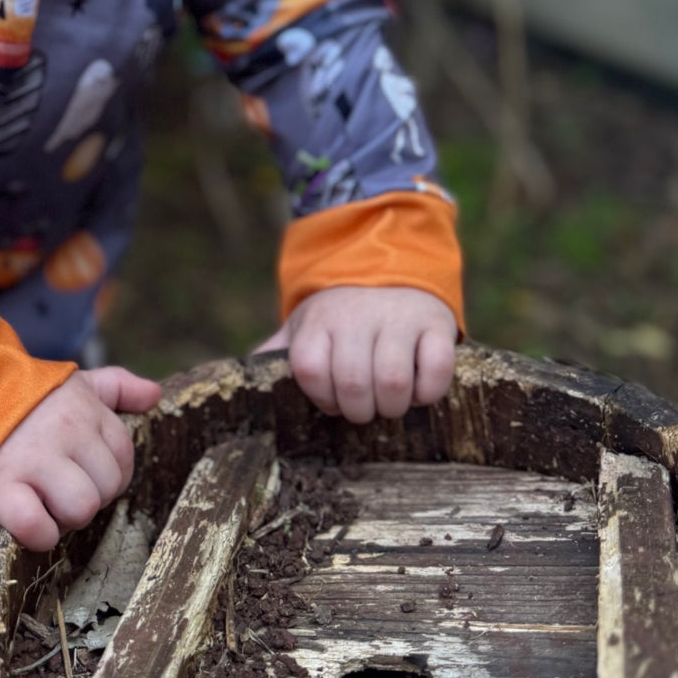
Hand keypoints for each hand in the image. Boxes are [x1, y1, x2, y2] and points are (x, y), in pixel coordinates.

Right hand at [0, 367, 160, 550]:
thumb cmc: (17, 400)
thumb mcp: (69, 384)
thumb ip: (115, 386)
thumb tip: (154, 395)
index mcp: (85, 408)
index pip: (123, 457)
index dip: (106, 474)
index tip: (79, 471)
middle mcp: (65, 432)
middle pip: (106, 489)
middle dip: (86, 497)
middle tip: (56, 488)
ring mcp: (33, 460)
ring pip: (80, 509)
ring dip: (63, 517)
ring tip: (41, 502)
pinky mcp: (1, 489)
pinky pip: (38, 528)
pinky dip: (36, 534)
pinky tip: (24, 519)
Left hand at [253, 286, 456, 423]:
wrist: (392, 267)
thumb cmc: (342, 314)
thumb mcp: (306, 325)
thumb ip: (277, 351)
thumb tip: (241, 373)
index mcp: (319, 321)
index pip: (310, 371)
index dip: (321, 398)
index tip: (331, 400)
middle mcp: (356, 316)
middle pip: (352, 383)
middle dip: (358, 410)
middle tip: (364, 408)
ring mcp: (398, 319)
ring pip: (393, 382)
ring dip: (392, 406)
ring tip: (390, 402)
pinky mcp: (436, 324)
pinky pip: (437, 370)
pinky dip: (428, 392)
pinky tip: (419, 389)